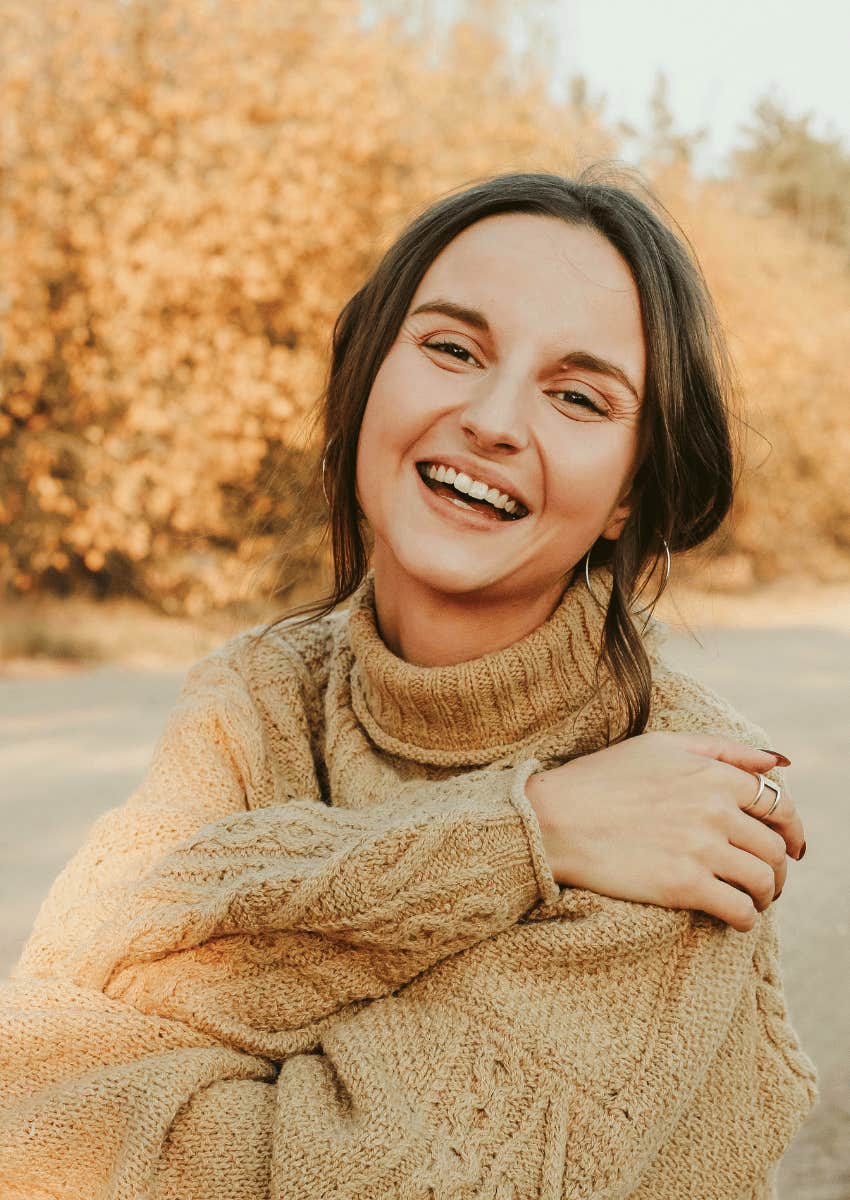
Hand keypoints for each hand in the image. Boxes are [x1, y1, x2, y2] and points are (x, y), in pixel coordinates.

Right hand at [525, 731, 805, 931]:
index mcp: (713, 774)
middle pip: (775, 848)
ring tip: (752, 901)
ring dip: (767, 896)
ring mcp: (701, 848)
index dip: (793, 830)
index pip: (780, 805)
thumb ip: (723, 749)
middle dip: (780, 869)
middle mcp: (715, 809)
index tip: (792, 847)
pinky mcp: (684, 886)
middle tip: (768, 881)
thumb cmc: (603, 778)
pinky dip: (746, 919)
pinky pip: (739, 910)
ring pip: (764, 881)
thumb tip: (779, 760)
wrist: (554, 818)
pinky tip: (734, 918)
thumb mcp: (663, 746)